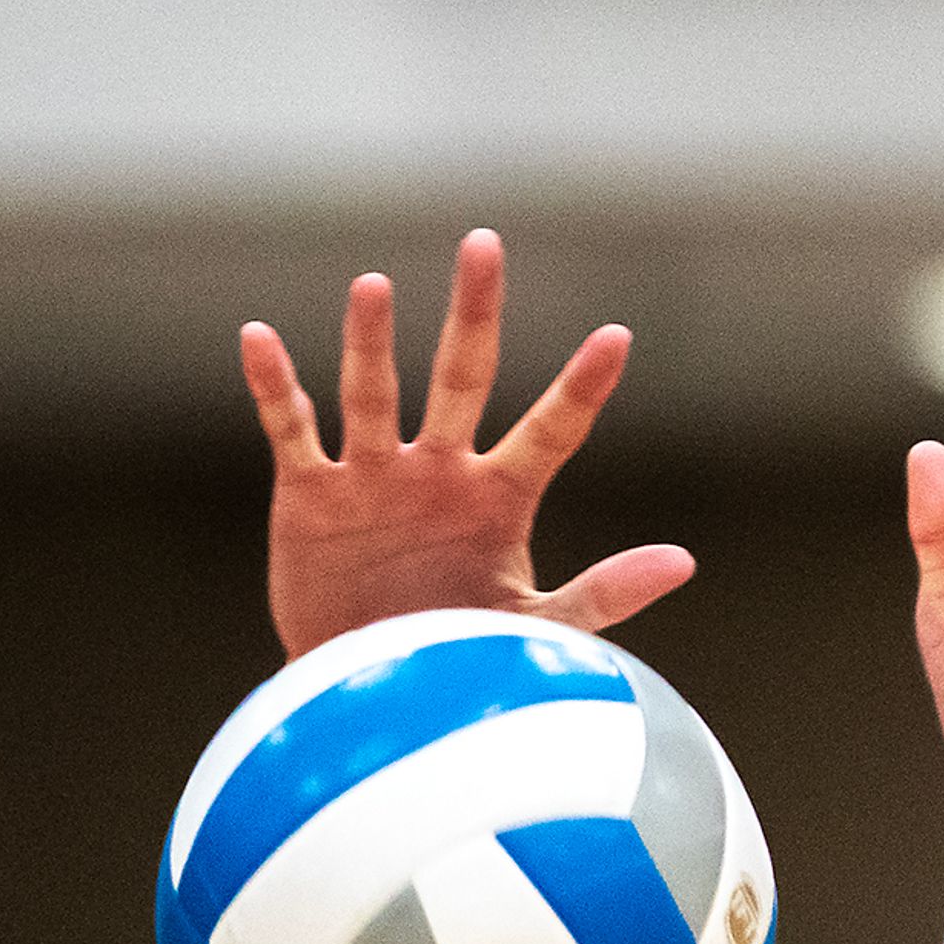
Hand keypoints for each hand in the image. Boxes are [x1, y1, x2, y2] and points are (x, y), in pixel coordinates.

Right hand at [241, 229, 694, 661]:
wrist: (371, 699)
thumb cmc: (459, 660)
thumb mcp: (533, 629)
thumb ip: (604, 593)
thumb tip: (684, 560)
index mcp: (500, 498)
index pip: (551, 432)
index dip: (581, 389)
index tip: (617, 336)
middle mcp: (440, 470)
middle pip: (461, 377)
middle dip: (474, 315)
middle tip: (484, 243)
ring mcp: (375, 476)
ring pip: (374, 394)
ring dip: (369, 343)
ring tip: (372, 286)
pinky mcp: (314, 495)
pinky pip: (292, 429)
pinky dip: (275, 386)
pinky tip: (259, 337)